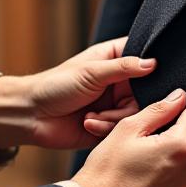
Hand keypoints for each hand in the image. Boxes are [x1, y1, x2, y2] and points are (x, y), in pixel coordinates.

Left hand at [0, 37, 153, 149]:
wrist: (32, 115)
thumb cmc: (56, 85)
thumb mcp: (91, 72)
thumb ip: (123, 67)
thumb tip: (153, 63)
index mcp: (114, 60)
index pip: (144, 57)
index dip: (152, 67)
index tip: (152, 77)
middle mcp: (118, 82)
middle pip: (147, 92)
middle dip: (130, 102)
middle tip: (116, 103)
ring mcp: (114, 103)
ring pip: (136, 113)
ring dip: (114, 117)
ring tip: (92, 115)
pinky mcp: (109, 125)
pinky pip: (122, 129)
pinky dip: (105, 127)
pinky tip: (87, 122)